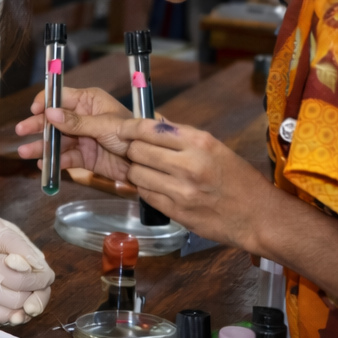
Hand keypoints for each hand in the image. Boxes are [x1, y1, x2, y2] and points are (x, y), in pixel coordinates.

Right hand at [0, 200, 54, 324]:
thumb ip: (19, 246)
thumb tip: (40, 267)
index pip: (25, 283)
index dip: (41, 278)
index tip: (45, 272)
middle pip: (20, 303)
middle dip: (36, 293)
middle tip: (38, 281)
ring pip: (10, 317)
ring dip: (23, 306)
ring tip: (24, 290)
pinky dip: (7, 311)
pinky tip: (8, 296)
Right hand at [13, 86, 138, 182]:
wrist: (148, 163)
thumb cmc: (132, 134)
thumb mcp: (104, 125)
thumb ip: (76, 121)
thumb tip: (50, 113)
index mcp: (88, 102)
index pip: (60, 97)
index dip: (45, 102)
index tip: (34, 111)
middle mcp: (82, 118)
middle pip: (53, 120)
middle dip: (37, 126)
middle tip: (21, 132)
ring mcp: (82, 138)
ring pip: (56, 141)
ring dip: (41, 146)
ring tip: (25, 153)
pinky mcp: (84, 156)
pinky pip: (65, 158)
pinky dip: (54, 161)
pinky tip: (43, 165)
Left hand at [22, 105, 285, 249]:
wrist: (260, 217)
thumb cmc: (236, 179)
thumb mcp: (211, 146)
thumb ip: (175, 135)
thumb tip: (146, 121)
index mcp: (196, 140)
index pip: (139, 127)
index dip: (106, 124)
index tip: (77, 120)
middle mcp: (187, 163)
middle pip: (131, 150)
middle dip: (119, 148)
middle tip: (109, 144)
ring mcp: (180, 190)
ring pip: (134, 173)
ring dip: (133, 170)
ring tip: (153, 171)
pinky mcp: (175, 212)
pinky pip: (143, 194)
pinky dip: (141, 188)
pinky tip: (156, 187)